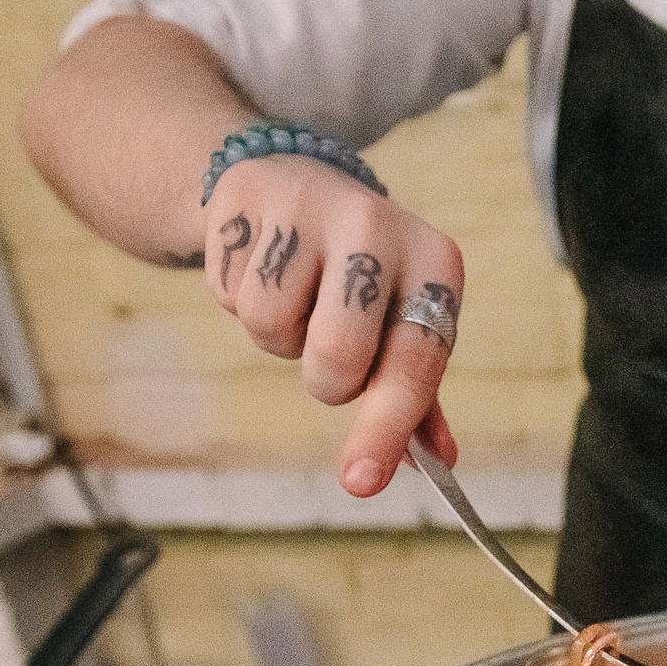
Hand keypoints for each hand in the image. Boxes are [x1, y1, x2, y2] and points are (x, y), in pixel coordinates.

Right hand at [203, 155, 462, 493]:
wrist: (292, 183)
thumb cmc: (363, 279)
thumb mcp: (400, 324)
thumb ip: (415, 396)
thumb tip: (438, 460)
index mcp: (435, 260)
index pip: (415, 360)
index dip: (387, 427)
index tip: (361, 482)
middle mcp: (378, 222)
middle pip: (338, 354)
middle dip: (326, 381)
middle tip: (328, 354)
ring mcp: (309, 202)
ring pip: (271, 327)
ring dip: (277, 338)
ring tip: (295, 297)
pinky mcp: (244, 194)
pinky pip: (228, 293)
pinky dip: (237, 300)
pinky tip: (260, 265)